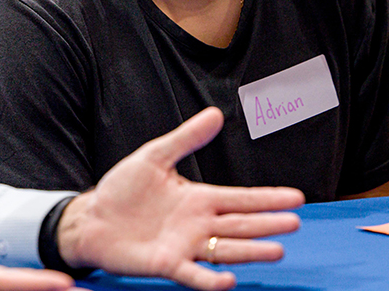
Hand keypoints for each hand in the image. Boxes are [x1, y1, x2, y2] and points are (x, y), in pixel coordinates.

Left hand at [56, 107, 303, 290]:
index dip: (268, 198)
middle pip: (240, 225)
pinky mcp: (167, 264)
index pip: (241, 199)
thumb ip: (185, 139)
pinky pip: (194, 274)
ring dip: (251, 252)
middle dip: (268, 224)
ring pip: (226, 250)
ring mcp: (185, 246)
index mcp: (198, 198)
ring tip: (277, 250)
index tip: (297, 197)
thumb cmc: (123, 189)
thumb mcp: (154, 157)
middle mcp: (198, 225)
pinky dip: (211, 280)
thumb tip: (215, 114)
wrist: (92, 218)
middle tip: (295, 222)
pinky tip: (229, 280)